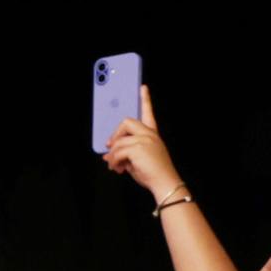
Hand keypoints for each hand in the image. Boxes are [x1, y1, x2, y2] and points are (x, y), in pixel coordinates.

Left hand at [101, 83, 183, 200]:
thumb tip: (106, 154)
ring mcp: (145, 139)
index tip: (143, 87)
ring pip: (118, 141)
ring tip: (115, 167)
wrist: (164, 183)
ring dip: (112, 156)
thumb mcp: (136, 161)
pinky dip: (114, 162)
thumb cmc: (153, 174)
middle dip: (115, 135)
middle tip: (109, 148)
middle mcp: (150, 134)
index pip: (148, 113)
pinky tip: (118, 169)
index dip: (145, 99)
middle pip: (126, 122)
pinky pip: (117, 152)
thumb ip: (124, 153)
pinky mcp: (138, 147)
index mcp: (152, 135)